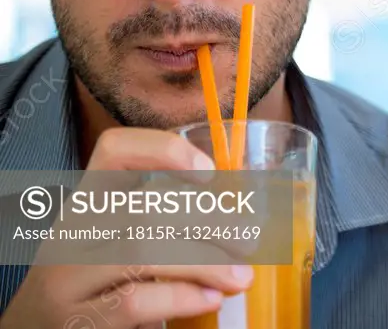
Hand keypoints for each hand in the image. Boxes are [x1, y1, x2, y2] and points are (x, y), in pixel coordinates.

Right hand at [1, 128, 253, 328]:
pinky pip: (136, 300)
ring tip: (240, 276)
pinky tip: (210, 299)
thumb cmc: (96, 279)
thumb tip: (243, 214)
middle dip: (211, 223)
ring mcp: (67, 277)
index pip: (115, 149)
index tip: (210, 173)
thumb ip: (163, 220)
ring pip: (143, 252)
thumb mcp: (118, 237)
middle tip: (248, 241)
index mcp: (88, 199)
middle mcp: (71, 231)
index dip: (165, 151)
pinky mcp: (76, 319)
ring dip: (206, 262)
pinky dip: (183, 298)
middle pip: (147, 208)